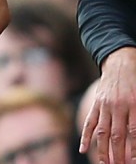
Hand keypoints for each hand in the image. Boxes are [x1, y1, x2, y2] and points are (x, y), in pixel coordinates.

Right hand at [81, 48, 135, 163]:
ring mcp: (105, 105)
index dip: (134, 150)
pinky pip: (90, 122)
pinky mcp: (96, 103)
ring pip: (103, 131)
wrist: (120, 62)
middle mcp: (118, 106)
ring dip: (103, 150)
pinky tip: (84, 148)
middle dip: (118, 154)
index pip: (134, 133)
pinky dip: (86, 136)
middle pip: (118, 135)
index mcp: (134, 104)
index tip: (133, 163)